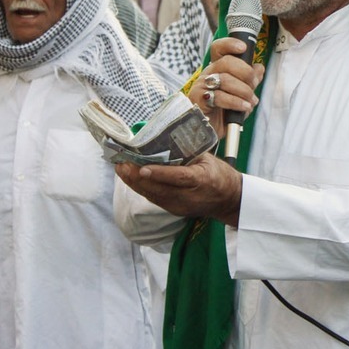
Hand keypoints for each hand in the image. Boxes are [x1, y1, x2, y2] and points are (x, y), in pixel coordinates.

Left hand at [115, 152, 242, 226]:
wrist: (228, 200)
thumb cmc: (218, 174)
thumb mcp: (207, 159)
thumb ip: (186, 153)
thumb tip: (160, 138)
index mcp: (202, 180)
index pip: (179, 178)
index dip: (159, 174)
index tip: (142, 168)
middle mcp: (189, 196)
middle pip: (160, 190)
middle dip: (137, 177)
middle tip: (121, 163)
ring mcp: (180, 206)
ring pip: (153, 196)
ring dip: (134, 183)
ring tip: (120, 168)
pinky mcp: (174, 210)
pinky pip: (154, 198)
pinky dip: (141, 188)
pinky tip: (130, 178)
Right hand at [189, 37, 263, 137]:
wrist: (208, 133)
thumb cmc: (223, 112)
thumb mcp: (241, 95)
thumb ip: (249, 81)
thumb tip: (259, 68)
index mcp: (217, 70)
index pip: (218, 49)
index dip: (230, 44)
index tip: (243, 47)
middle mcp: (207, 75)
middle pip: (226, 62)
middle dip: (245, 72)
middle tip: (253, 84)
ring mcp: (202, 87)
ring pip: (225, 79)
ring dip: (243, 90)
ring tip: (250, 101)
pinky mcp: (200, 101)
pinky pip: (220, 97)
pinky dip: (236, 102)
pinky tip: (243, 107)